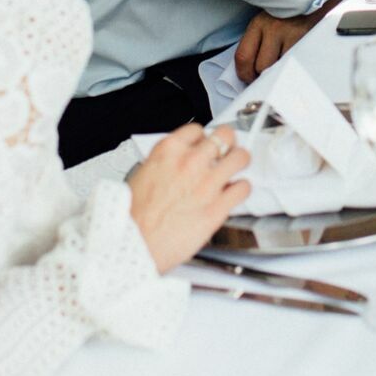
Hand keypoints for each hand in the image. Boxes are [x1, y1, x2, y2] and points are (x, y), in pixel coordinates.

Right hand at [127, 124, 250, 272]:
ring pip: (240, 157)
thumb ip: (166, 165)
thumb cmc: (134, 218)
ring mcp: (207, 183)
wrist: (132, 245)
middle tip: (228, 149)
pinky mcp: (218, 207)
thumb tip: (178, 164)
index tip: (205, 143)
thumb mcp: (142, 175)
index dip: (203, 137)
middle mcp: (190, 162)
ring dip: (241, 161)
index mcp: (168, 151)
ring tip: (238, 166)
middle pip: (224, 136)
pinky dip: (242, 189)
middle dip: (228, 142)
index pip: (197, 129)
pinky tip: (235, 192)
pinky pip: (243, 188)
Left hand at [235, 10, 317, 82]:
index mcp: (258, 24)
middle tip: (267, 76)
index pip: (243, 56)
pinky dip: (293, 68)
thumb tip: (249, 73)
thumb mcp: (265, 24)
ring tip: (282, 67)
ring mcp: (293, 34)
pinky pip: (296, 64)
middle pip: (262, 66)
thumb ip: (255, 45)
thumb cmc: (285, 16)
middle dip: (263, 76)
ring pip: (280, 68)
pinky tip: (294, 63)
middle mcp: (274, 28)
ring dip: (280, 73)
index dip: (244, 74)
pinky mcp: (308, 40)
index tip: (249, 78)